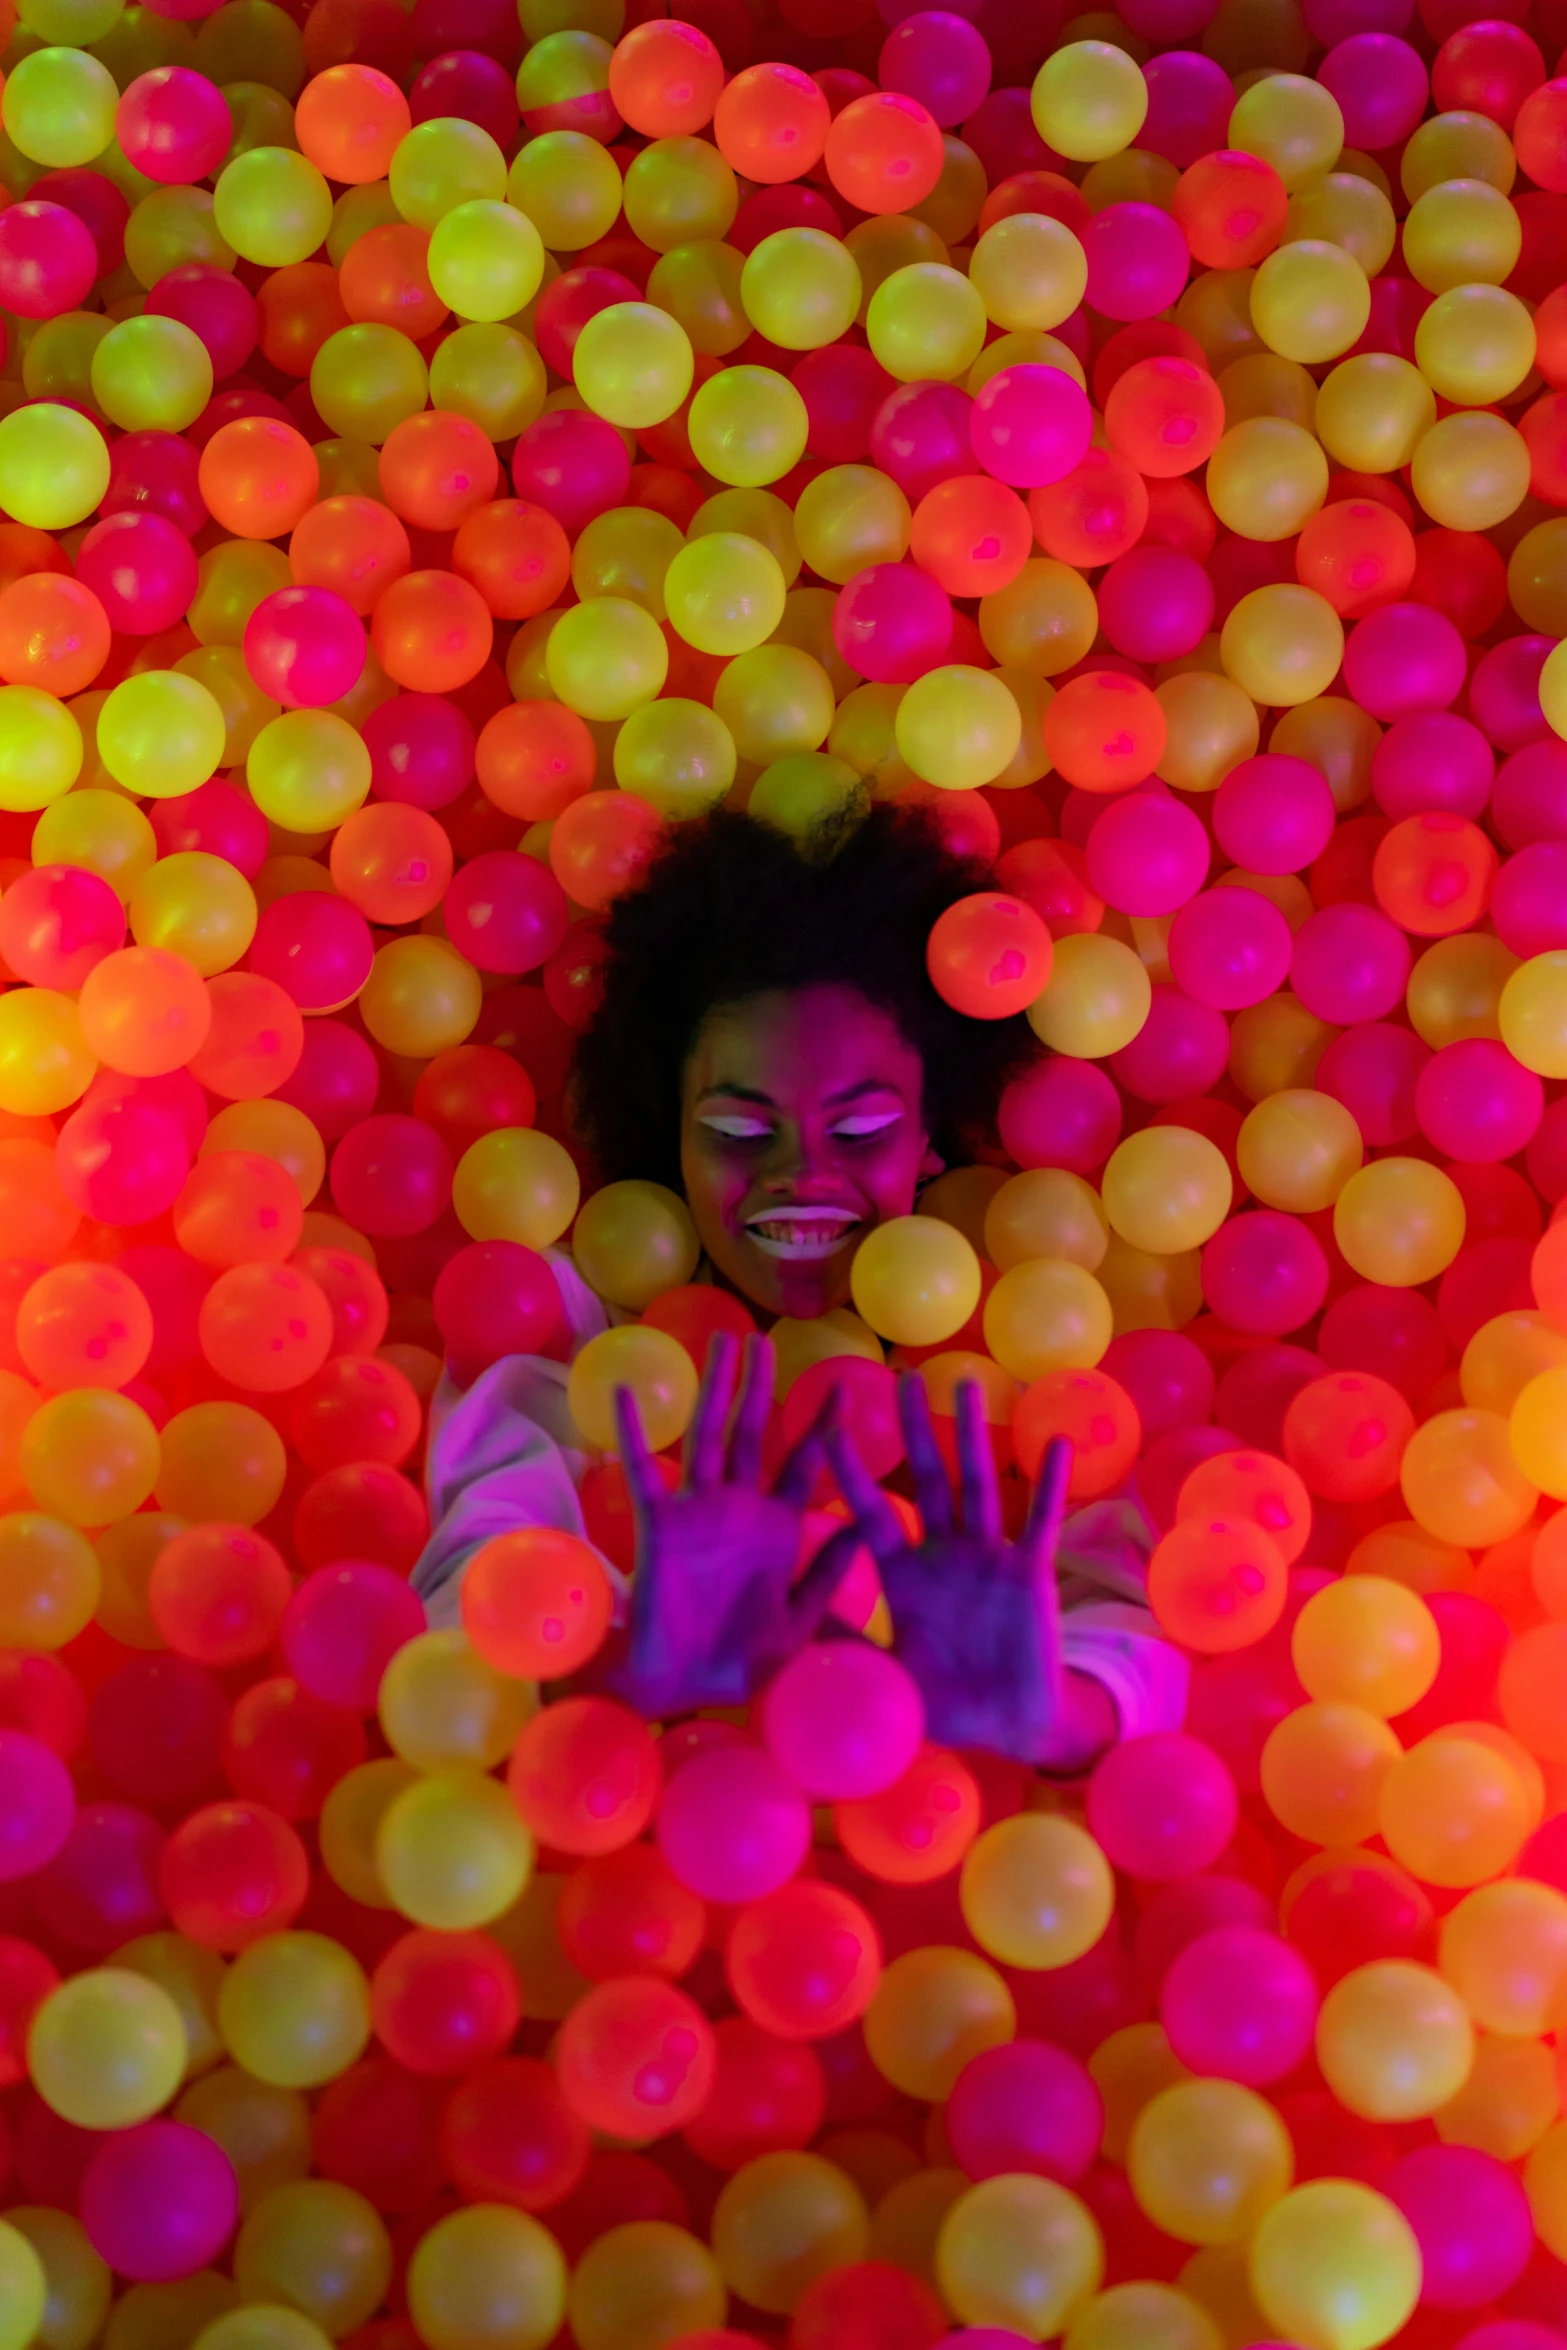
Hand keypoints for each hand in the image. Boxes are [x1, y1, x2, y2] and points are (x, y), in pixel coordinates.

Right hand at [603, 1331, 860, 1717]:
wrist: (686, 1689)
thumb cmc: (746, 1664)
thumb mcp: (802, 1621)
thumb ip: (828, 1575)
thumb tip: (863, 1527)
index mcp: (779, 1529)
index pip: (806, 1464)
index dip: (824, 1426)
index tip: (847, 1386)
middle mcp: (740, 1509)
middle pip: (754, 1433)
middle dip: (761, 1386)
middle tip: (764, 1340)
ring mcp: (698, 1511)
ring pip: (709, 1436)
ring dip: (716, 1390)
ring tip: (722, 1345)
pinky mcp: (659, 1525)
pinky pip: (644, 1471)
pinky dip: (634, 1432)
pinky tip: (627, 1393)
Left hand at [828, 1374, 1086, 1765]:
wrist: (1006, 1727)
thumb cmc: (942, 1703)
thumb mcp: (884, 1674)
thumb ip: (846, 1644)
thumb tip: (791, 1625)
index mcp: (904, 1575)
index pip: (873, 1513)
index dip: (853, 1474)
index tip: (830, 1428)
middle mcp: (944, 1554)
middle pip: (927, 1477)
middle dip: (914, 1428)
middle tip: (903, 1377)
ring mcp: (989, 1558)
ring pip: (978, 1484)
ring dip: (972, 1435)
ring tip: (965, 1384)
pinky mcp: (1030, 1573)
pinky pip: (1040, 1522)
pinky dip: (1048, 1485)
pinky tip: (1052, 1444)